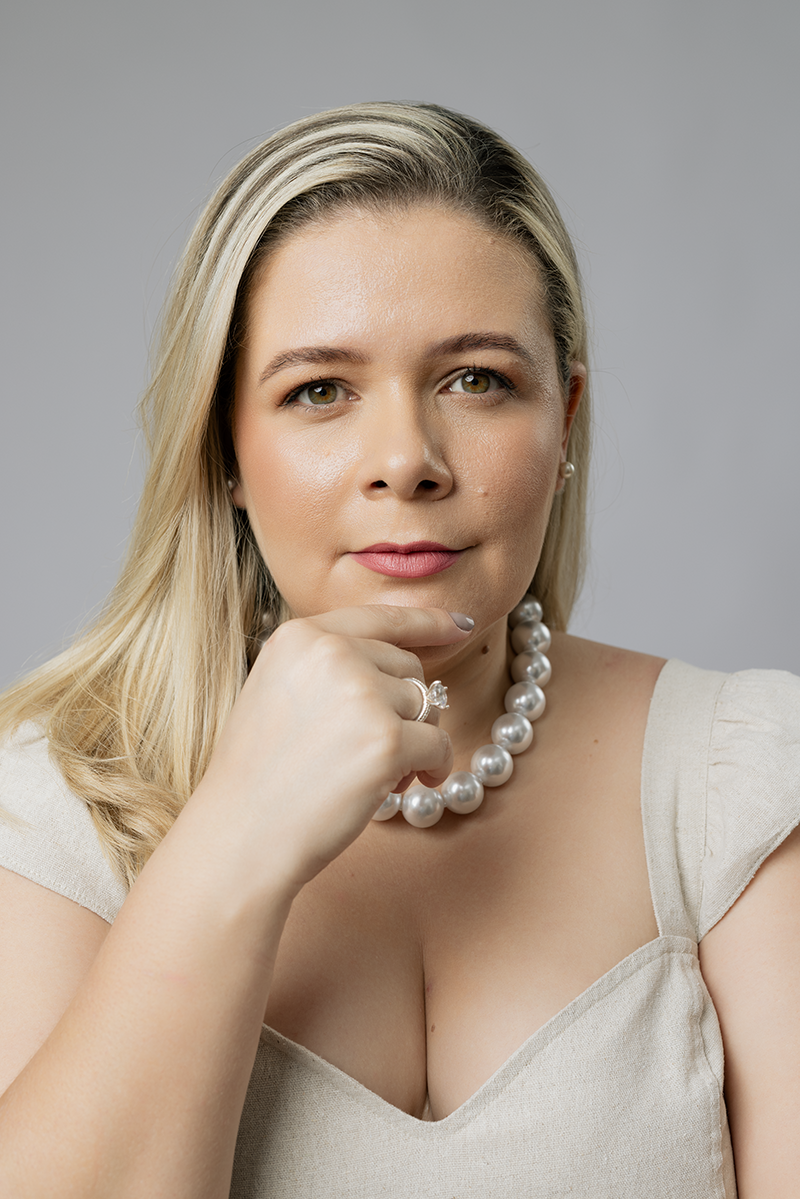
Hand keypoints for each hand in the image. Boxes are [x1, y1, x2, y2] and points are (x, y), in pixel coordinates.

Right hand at [194, 606, 471, 892]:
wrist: (240, 837)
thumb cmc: (258, 776)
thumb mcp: (275, 692)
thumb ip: (326, 666)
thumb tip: (402, 663)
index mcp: (299, 636)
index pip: (379, 618)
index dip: (425, 622)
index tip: (460, 625)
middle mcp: (331, 652)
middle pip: (408, 667)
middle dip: (403, 709)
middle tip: (369, 751)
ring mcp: (361, 693)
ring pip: (425, 707)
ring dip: (413, 742)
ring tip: (370, 775)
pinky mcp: (387, 739)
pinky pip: (439, 745)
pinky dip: (434, 768)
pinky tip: (406, 786)